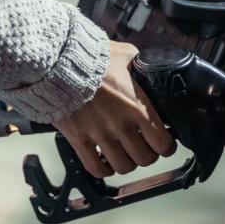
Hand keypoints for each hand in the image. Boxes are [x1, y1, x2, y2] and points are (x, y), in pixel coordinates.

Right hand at [52, 41, 175, 178]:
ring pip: (123, 166)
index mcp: (136, 106)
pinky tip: (105, 161)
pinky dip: (103, 169)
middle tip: (144, 147)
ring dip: (126, 162)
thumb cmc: (91, 57)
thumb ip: (140, 65)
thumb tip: (148, 67)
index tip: (164, 143)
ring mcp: (99, 135)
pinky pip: (95, 168)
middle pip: (144, 158)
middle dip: (147, 154)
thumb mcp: (126, 55)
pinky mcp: (79, 139)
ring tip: (124, 153)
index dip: (166, 146)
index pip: (162, 142)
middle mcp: (120, 125)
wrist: (58, 62)